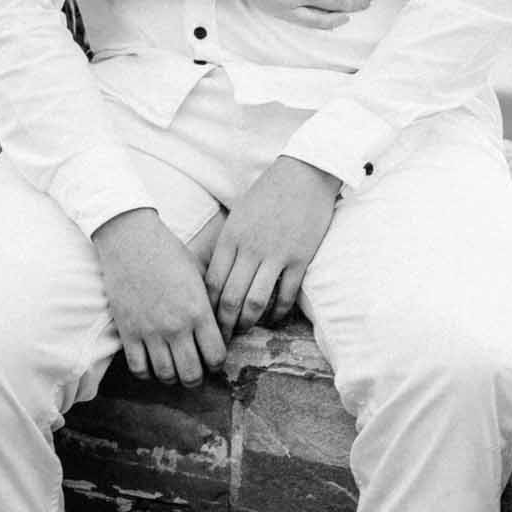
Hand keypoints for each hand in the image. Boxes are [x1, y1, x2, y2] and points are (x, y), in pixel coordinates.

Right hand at [92, 209, 226, 386]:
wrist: (130, 240)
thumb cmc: (168, 252)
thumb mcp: (199, 274)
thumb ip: (210, 303)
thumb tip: (221, 326)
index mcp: (198, 311)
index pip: (216, 355)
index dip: (218, 363)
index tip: (213, 358)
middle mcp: (176, 326)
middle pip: (192, 374)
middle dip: (197, 378)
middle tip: (196, 372)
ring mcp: (150, 331)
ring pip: (166, 375)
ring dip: (173, 378)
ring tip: (175, 370)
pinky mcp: (127, 332)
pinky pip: (139, 368)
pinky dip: (147, 373)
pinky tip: (152, 365)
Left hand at [204, 156, 340, 336]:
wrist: (305, 173)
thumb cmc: (268, 193)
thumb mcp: (238, 216)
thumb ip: (228, 244)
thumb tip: (216, 274)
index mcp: (231, 238)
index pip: (212, 283)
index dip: (207, 308)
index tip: (206, 321)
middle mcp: (249, 249)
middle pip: (229, 298)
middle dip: (224, 324)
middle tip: (223, 337)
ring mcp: (275, 255)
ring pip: (254, 302)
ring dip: (247, 322)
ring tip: (245, 330)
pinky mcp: (299, 259)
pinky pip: (285, 295)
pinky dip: (277, 312)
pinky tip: (274, 318)